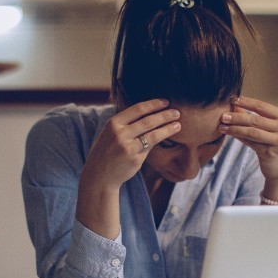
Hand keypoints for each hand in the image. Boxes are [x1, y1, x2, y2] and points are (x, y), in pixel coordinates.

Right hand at [76, 99, 180, 238]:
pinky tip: (168, 138)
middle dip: (164, 115)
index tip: (165, 102)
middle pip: (148, 121)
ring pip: (153, 135)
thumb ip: (125, 124)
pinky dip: (159, 141)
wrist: (99, 175)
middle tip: (177, 112)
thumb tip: (148, 112)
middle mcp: (120, 134)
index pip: (137, 109)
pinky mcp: (135, 159)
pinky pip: (150, 148)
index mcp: (113, 124)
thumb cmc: (107, 151)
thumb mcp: (109, 133)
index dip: (153, 104)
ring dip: (168, 129)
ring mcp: (128, 148)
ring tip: (178, 125)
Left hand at [219, 95, 277, 201]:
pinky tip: (229, 134)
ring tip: (222, 126)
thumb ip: (253, 116)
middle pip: (255, 119)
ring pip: (252, 131)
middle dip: (237, 117)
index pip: (261, 106)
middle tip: (223, 116)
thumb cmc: (274, 145)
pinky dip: (239, 137)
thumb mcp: (268, 128)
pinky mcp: (271, 152)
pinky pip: (251, 143)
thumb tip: (234, 105)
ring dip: (235, 128)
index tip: (231, 99)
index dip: (245, 102)